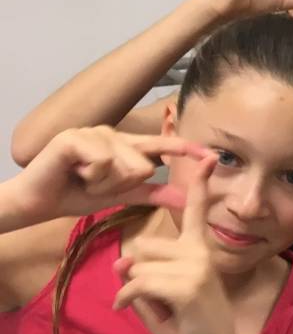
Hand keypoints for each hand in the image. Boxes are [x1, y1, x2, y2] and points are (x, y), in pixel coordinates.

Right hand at [3, 126, 207, 224]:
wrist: (39, 202)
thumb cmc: (77, 195)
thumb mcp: (121, 196)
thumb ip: (153, 194)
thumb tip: (187, 199)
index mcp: (125, 145)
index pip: (162, 145)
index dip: (186, 149)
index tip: (212, 156)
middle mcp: (113, 134)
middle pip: (145, 165)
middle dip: (121, 185)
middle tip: (95, 184)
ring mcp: (95, 132)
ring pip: (126, 165)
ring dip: (104, 183)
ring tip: (83, 179)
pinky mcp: (76, 137)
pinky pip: (104, 162)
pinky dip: (91, 176)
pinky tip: (73, 173)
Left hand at [111, 155, 236, 333]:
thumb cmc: (192, 323)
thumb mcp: (163, 294)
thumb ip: (143, 273)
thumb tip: (121, 263)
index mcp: (200, 250)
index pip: (196, 212)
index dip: (200, 185)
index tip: (208, 159)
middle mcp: (200, 252)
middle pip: (144, 248)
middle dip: (135, 272)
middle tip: (147, 295)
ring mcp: (196, 267)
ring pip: (139, 266)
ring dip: (132, 289)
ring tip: (147, 306)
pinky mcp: (187, 285)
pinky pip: (139, 282)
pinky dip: (126, 298)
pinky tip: (126, 308)